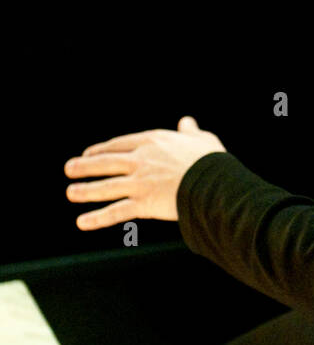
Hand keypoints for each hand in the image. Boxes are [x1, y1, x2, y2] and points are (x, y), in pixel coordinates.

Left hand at [64, 116, 226, 230]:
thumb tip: (187, 122)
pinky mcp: (143, 203)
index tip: (89, 153)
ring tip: (71, 193)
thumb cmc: (211, 161)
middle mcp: (140, 160)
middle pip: (106, 163)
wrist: (213, 182)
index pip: (119, 144)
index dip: (101, 149)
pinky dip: (98, 218)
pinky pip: (116, 212)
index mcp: (152, 142)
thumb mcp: (201, 140)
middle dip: (85, 166)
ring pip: (106, 187)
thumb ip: (190, 132)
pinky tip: (82, 222)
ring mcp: (139, 182)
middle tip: (69, 169)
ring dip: (86, 190)